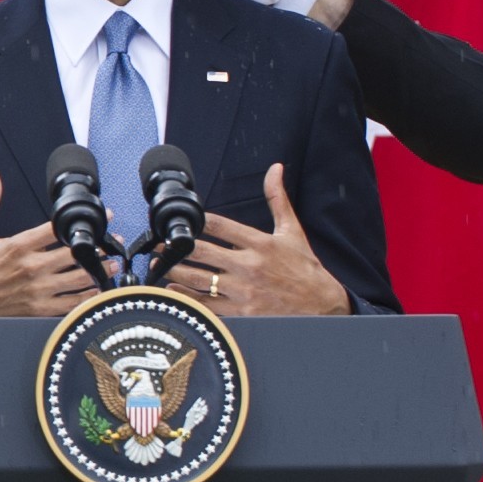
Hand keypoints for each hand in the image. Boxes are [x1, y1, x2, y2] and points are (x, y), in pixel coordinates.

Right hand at [0, 169, 105, 317]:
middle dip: (97, 247)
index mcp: (18, 246)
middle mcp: (30, 268)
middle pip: (74, 254)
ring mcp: (36, 291)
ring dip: (98, 270)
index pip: (57, 229)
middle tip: (111, 241)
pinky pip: (71, 303)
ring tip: (111, 264)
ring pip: (78, 279)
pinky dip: (87, 296)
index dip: (82, 221)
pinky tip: (96, 290)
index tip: (101, 216)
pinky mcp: (38, 309)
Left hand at [160, 164, 350, 315]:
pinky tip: (172, 290)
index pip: (219, 225)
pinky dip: (186, 297)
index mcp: (260, 243)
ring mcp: (244, 290)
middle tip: (160, 243)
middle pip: (202, 251)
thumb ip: (278, 199)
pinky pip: (207, 304)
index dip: (196, 221)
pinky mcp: (242, 312)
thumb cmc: (305, 268)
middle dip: (176, 247)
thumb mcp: (292, 231)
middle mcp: (249, 265)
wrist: (322, 305)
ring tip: (159, 264)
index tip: (182, 221)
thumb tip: (275, 169)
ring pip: (199, 279)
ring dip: (175, 270)